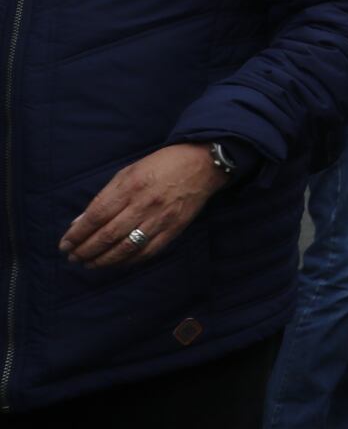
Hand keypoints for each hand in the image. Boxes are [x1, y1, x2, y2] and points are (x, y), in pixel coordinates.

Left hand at [61, 144, 225, 269]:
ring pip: (125, 248)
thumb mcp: (128, 173)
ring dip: (103, 260)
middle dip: (85, 250)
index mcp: (130, 186)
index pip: (96, 216)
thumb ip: (104, 197)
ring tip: (89, 264)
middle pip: (108, 236)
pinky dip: (128, 261)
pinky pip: (147, 252)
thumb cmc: (161, 165)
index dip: (77, 234)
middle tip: (73, 258)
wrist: (202, 165)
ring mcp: (160, 219)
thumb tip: (80, 223)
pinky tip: (115, 263)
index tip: (64, 245)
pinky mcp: (173, 230)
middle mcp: (144, 205)